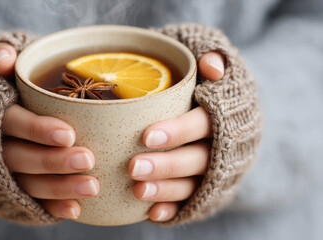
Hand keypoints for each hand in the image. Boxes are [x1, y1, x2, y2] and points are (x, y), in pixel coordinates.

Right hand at [0, 43, 99, 219]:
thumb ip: (3, 53)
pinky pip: (30, 201)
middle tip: (88, 160)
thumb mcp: (5, 56)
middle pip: (19, 157)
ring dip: (58, 187)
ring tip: (92, 187)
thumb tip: (2, 60)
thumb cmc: (12, 81)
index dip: (37, 130)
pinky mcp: (14, 187)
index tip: (68, 133)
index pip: (12, 122)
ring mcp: (3, 169)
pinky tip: (76, 210)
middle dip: (53, 162)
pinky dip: (51, 207)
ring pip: (26, 182)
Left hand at [129, 51, 224, 221]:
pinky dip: (174, 208)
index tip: (147, 136)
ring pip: (194, 184)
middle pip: (198, 159)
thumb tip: (213, 67)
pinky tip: (154, 214)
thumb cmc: (200, 79)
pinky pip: (192, 202)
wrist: (221, 106)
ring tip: (138, 191)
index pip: (203, 124)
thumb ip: (212, 55)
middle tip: (133, 167)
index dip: (179, 131)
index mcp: (224, 113)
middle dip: (167, 165)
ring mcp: (217, 169)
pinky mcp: (208, 187)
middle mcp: (224, 144)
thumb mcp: (207, 55)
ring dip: (167, 189)